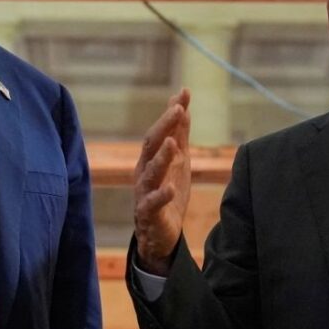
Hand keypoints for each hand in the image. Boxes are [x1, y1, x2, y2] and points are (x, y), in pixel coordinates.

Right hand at [132, 89, 191, 275]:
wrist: (160, 235)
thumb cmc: (167, 193)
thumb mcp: (178, 161)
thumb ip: (179, 134)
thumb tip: (182, 104)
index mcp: (151, 158)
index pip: (160, 131)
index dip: (171, 113)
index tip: (184, 93)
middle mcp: (144, 172)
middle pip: (151, 146)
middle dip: (164, 127)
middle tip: (177, 110)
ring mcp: (144, 192)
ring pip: (150, 173)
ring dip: (161, 157)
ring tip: (173, 143)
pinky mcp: (148, 214)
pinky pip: (152, 203)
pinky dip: (161, 196)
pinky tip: (170, 189)